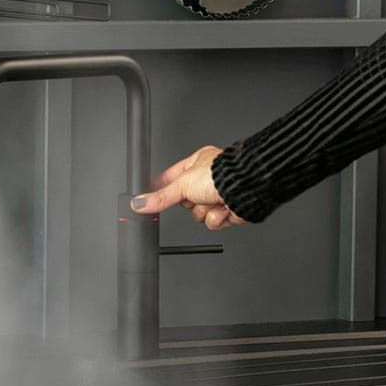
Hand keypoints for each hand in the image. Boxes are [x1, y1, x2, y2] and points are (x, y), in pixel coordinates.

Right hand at [129, 145, 246, 230]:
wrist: (246, 189)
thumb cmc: (222, 175)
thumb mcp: (183, 184)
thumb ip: (160, 197)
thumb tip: (139, 203)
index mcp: (197, 163)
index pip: (171, 178)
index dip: (162, 188)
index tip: (150, 197)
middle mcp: (208, 179)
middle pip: (185, 201)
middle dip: (191, 202)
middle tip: (196, 196)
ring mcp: (218, 195)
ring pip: (198, 214)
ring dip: (205, 211)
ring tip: (214, 201)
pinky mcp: (227, 210)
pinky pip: (212, 222)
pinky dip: (216, 217)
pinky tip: (223, 208)